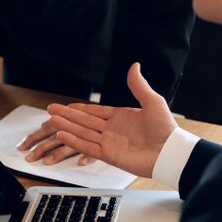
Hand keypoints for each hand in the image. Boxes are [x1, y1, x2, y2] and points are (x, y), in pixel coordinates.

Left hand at [16, 118, 95, 165]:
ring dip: (57, 154)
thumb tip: (43, 125)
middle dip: (40, 149)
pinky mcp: (101, 149)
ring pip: (69, 147)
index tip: (21, 147)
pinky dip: (87, 157)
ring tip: (47, 161)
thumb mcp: (73, 120)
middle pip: (53, 140)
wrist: (117, 121)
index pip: (44, 131)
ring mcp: (86, 139)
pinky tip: (80, 162)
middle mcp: (73, 130)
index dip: (32, 139)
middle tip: (29, 158)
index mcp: (65, 123)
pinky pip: (94, 153)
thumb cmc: (92, 122)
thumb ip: (59, 123)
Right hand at [45, 63, 176, 177]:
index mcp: (120, 117)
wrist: (171, 153)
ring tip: (51, 121)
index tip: (65, 106)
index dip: (78, 109)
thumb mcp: (152, 101)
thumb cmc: (166, 128)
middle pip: (84, 121)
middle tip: (50, 110)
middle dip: (67, 116)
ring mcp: (109, 143)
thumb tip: (134, 66)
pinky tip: (63, 135)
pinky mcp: (109, 155)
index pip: (94, 112)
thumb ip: (138, 85)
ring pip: (82, 133)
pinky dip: (74, 142)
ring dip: (67, 127)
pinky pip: (88, 147)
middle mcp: (112, 130)